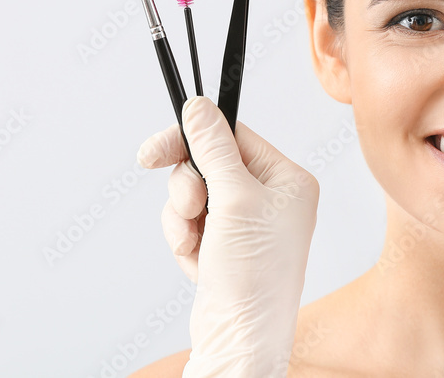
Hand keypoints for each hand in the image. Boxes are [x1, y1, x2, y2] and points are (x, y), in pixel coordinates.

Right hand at [137, 95, 319, 376]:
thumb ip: (212, 148)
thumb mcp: (233, 199)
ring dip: (185, 218)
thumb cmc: (252, 273)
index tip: (156, 149)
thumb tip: (198, 106)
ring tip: (196, 243)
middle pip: (210, 163)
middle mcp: (272, 197)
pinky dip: (186, 240)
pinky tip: (200, 262)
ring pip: (195, 193)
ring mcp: (248, 222)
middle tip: (188, 206)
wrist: (240, 337)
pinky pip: (190, 222)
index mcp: (288, 179)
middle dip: (189, 188)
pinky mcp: (225, 244)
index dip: (194, 139)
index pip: (234, 136)